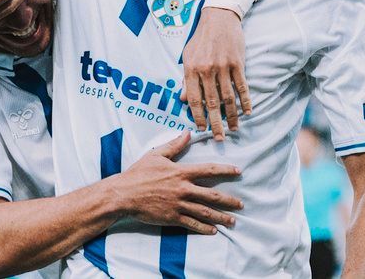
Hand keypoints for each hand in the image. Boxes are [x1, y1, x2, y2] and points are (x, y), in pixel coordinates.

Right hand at [111, 132, 241, 233]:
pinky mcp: (172, 217)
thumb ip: (174, 145)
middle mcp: (183, 189)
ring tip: (232, 221)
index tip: (238, 171)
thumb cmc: (138, 173)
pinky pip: (192, 224)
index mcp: (181, 172)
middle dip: (229, 200)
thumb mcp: (156, 155)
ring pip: (205, 212)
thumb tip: (187, 133)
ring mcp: (178, 205)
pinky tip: (213, 230)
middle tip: (241, 204)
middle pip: (212, 195)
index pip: (209, 170)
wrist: (124, 194)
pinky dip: (204, 228)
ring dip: (221, 217)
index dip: (225, 170)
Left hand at [183, 8, 250, 140]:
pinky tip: (247, 112)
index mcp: (191, 69)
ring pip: (228, 98)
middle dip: (216, 123)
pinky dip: (245, 101)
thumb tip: (183, 100)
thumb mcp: (187, 56)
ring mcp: (223, 67)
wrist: (218, 17)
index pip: (194, 100)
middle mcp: (206, 70)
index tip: (202, 129)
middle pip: (212, 103)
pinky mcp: (237, 63)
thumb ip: (186, 79)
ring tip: (234, 129)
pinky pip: (242, 86)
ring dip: (232, 116)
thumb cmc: (201, 38)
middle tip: (219, 138)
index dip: (198, 116)